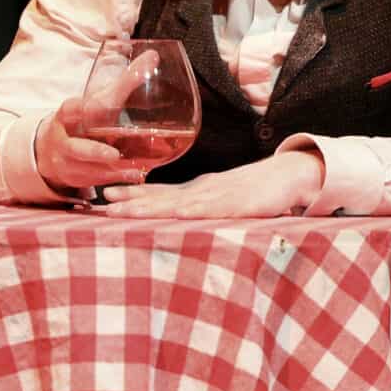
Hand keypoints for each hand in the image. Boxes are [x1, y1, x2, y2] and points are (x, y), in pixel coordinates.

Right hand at [33, 48, 160, 194]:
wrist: (53, 149)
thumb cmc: (85, 120)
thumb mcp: (99, 101)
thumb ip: (125, 81)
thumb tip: (153, 56)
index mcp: (67, 115)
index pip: (69, 110)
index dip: (76, 110)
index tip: (84, 107)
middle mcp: (63, 139)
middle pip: (76, 148)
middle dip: (94, 151)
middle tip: (114, 154)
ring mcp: (66, 162)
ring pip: (86, 170)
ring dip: (111, 172)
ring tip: (135, 170)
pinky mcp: (74, 178)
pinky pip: (95, 182)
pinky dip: (116, 180)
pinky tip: (136, 176)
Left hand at [99, 149, 324, 217]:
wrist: (289, 176)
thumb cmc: (256, 190)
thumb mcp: (221, 198)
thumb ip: (200, 205)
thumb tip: (177, 215)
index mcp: (196, 190)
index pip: (158, 191)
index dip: (132, 194)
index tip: (105, 196)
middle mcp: (201, 191)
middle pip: (160, 197)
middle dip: (130, 201)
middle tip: (102, 203)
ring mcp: (217, 197)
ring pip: (177, 203)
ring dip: (149, 207)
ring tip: (124, 211)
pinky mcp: (237, 205)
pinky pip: (211, 209)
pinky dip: (192, 211)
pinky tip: (174, 214)